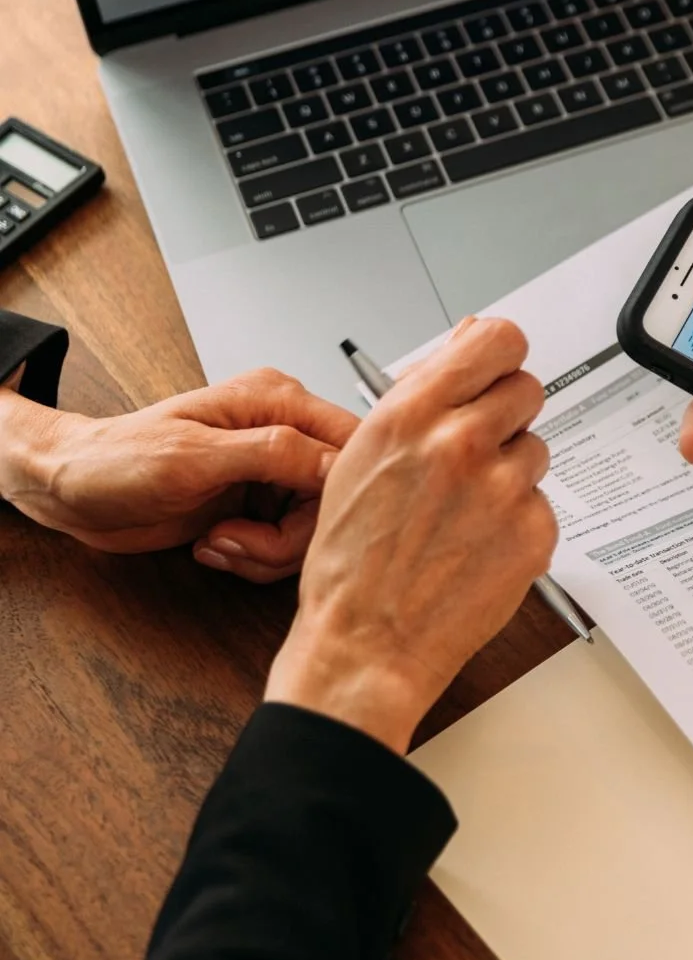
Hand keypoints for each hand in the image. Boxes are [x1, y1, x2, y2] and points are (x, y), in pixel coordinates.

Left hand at [0, 369, 358, 581]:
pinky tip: (218, 545)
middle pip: (336, 497)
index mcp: (278, 402)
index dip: (342, 490)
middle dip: (293, 534)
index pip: (351, 444)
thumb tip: (338, 462)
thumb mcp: (196, 456)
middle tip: (241, 540)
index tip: (309, 521)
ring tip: (221, 542)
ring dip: (269, 551)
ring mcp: (273, 474)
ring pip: (314, 528)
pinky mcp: (260, 506)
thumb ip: (275, 453)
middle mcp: (285, 434)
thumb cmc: (117, 460)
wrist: (74, 492)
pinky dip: (256, 557)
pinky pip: (288, 544)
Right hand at [265, 318, 555, 753]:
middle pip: (527, 388)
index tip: (494, 371)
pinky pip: (542, 502)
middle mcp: (461, 443)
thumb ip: (422, 392)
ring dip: (509, 471)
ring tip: (463, 512)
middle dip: (504, 415)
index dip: (499, 355)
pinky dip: (518, 520)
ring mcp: (503, 488)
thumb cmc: (352, 560)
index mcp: (412, 415)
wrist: (365, 643)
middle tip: (472, 453)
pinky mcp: (534, 531)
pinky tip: (477, 544)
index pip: (498, 340)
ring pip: (536, 448)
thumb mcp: (363, 456)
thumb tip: (468, 337)